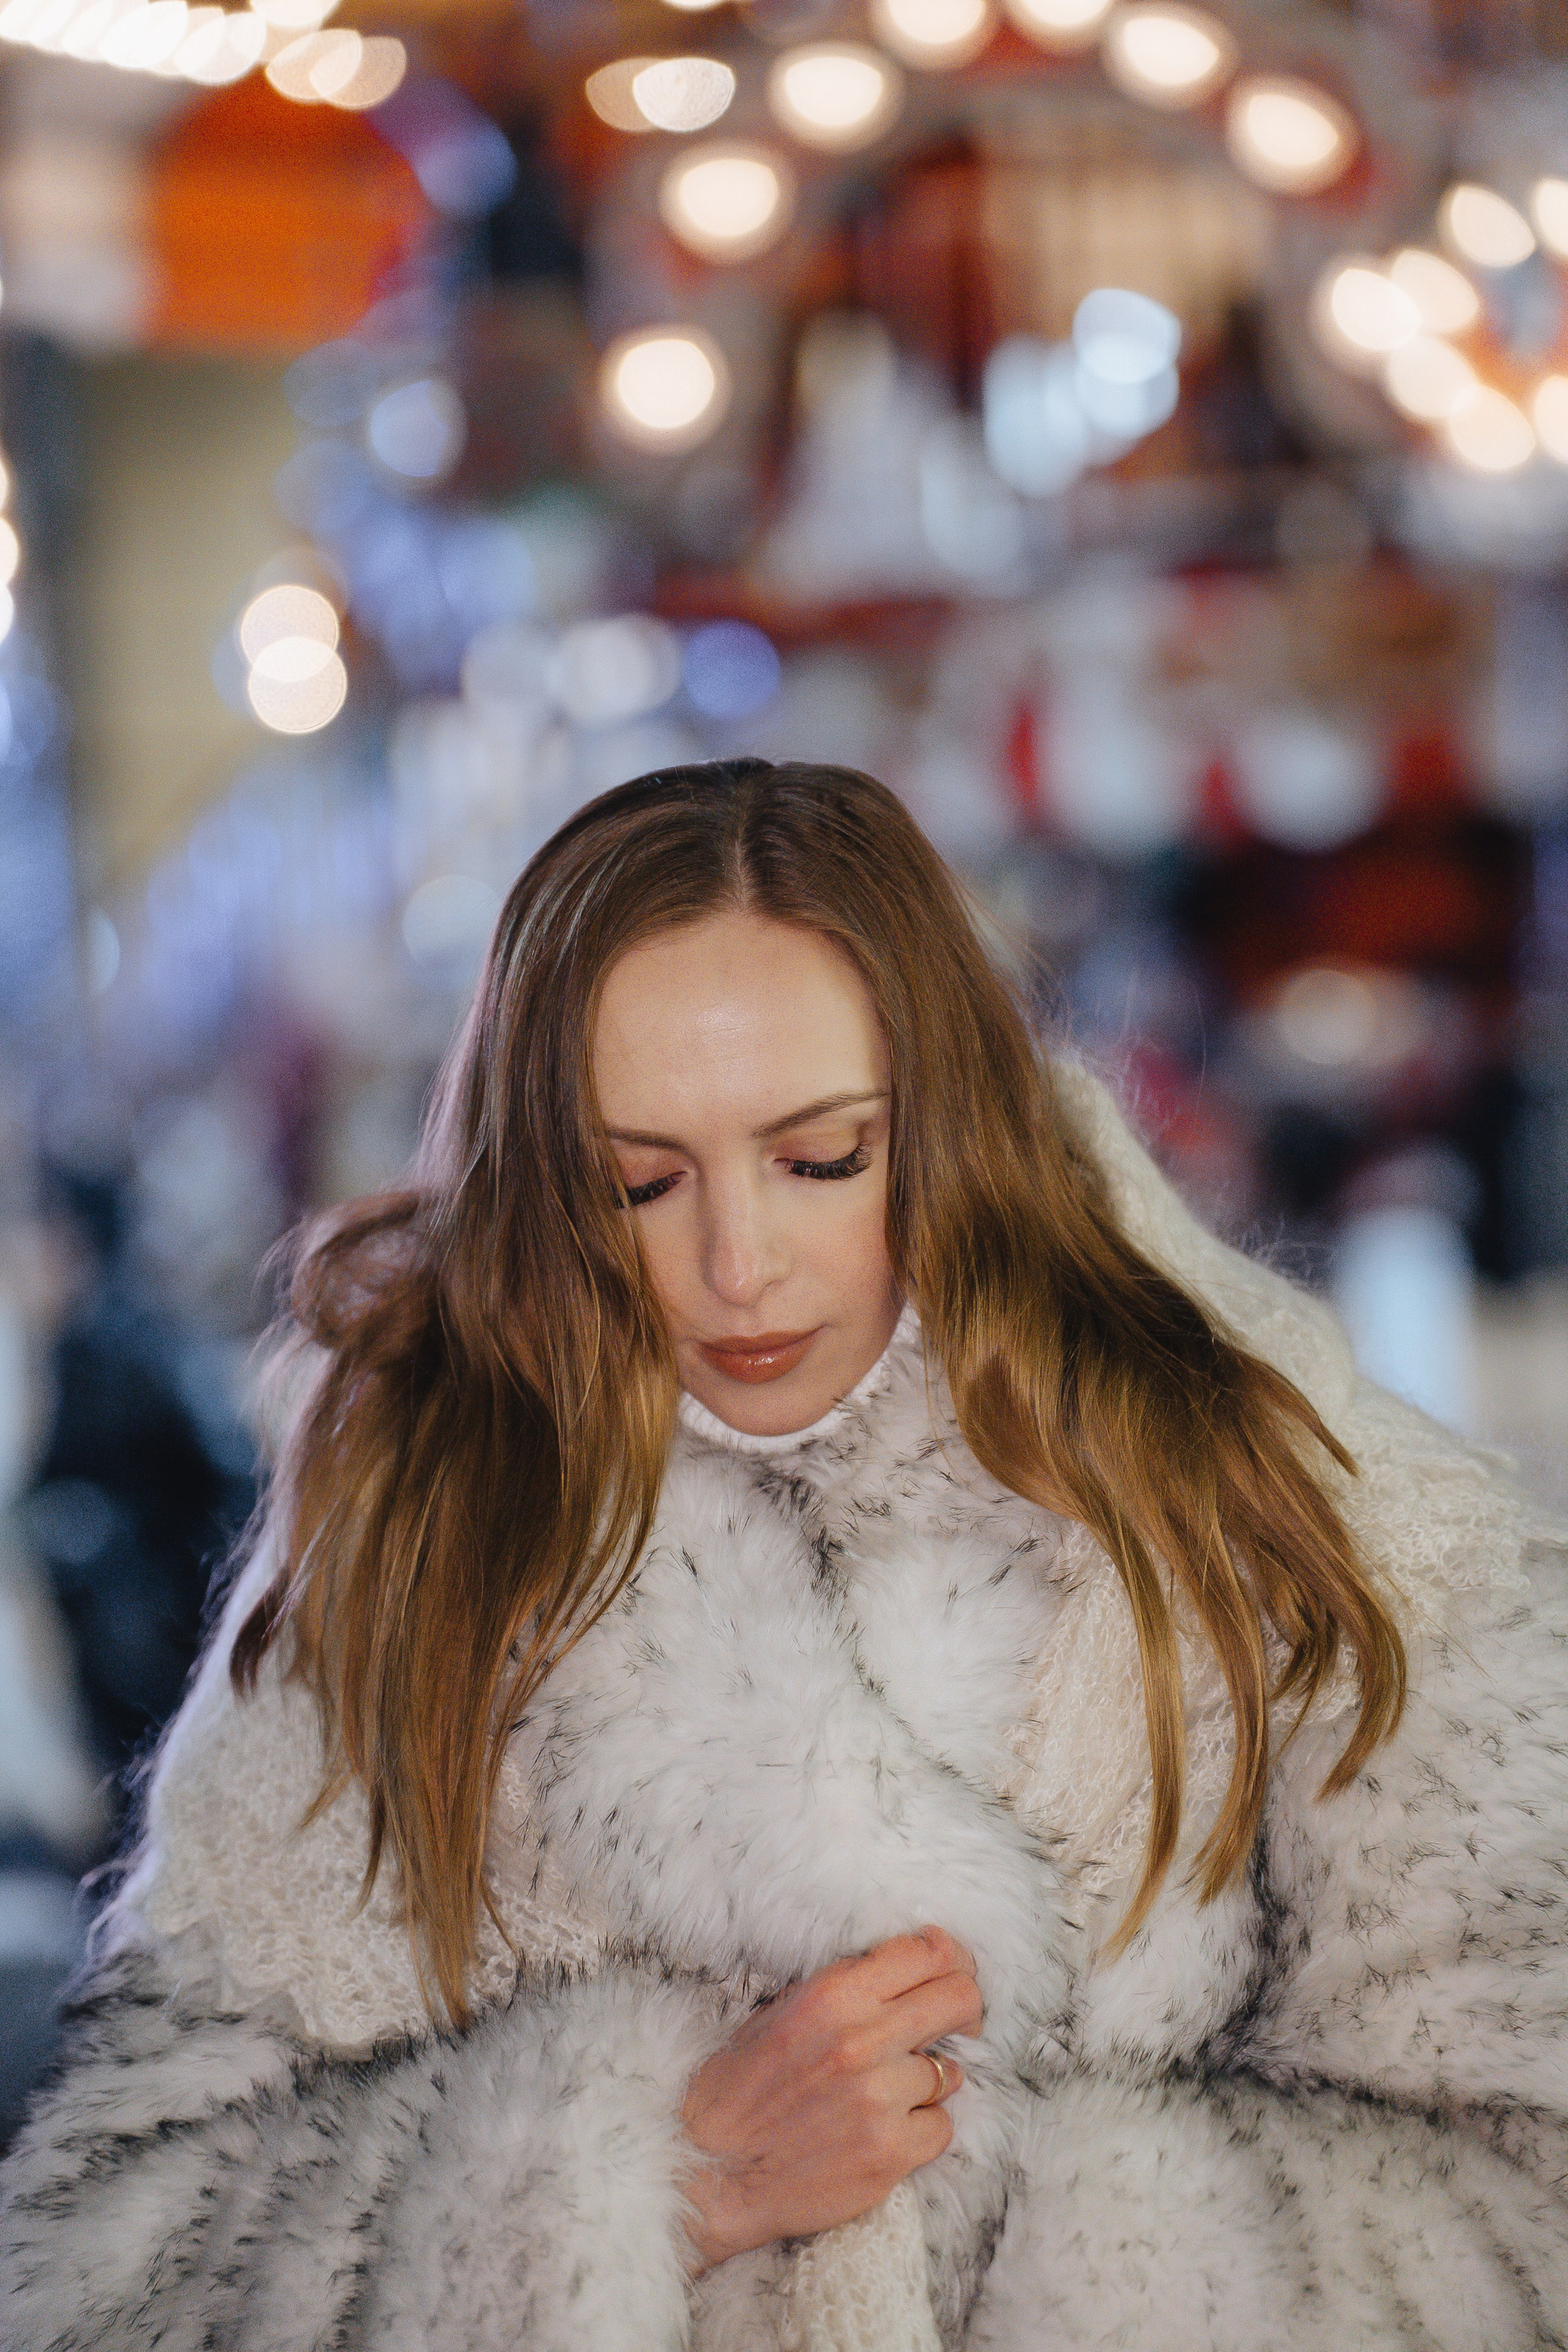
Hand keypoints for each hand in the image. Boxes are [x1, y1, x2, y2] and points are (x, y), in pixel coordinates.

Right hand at [679, 1926, 982, 2274]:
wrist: (712, 2169)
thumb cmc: (741, 2087)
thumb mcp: (781, 2011)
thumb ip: (846, 1988)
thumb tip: (908, 1968)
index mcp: (833, 1996)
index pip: (926, 1952)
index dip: (949, 1958)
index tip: (950, 1970)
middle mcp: (862, 2041)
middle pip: (961, 2000)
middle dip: (963, 2008)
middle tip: (953, 2023)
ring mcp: (880, 2099)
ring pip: (949, 2071)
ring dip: (927, 2080)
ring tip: (888, 2091)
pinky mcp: (890, 2153)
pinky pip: (941, 2126)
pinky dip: (921, 2128)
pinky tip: (885, 2129)